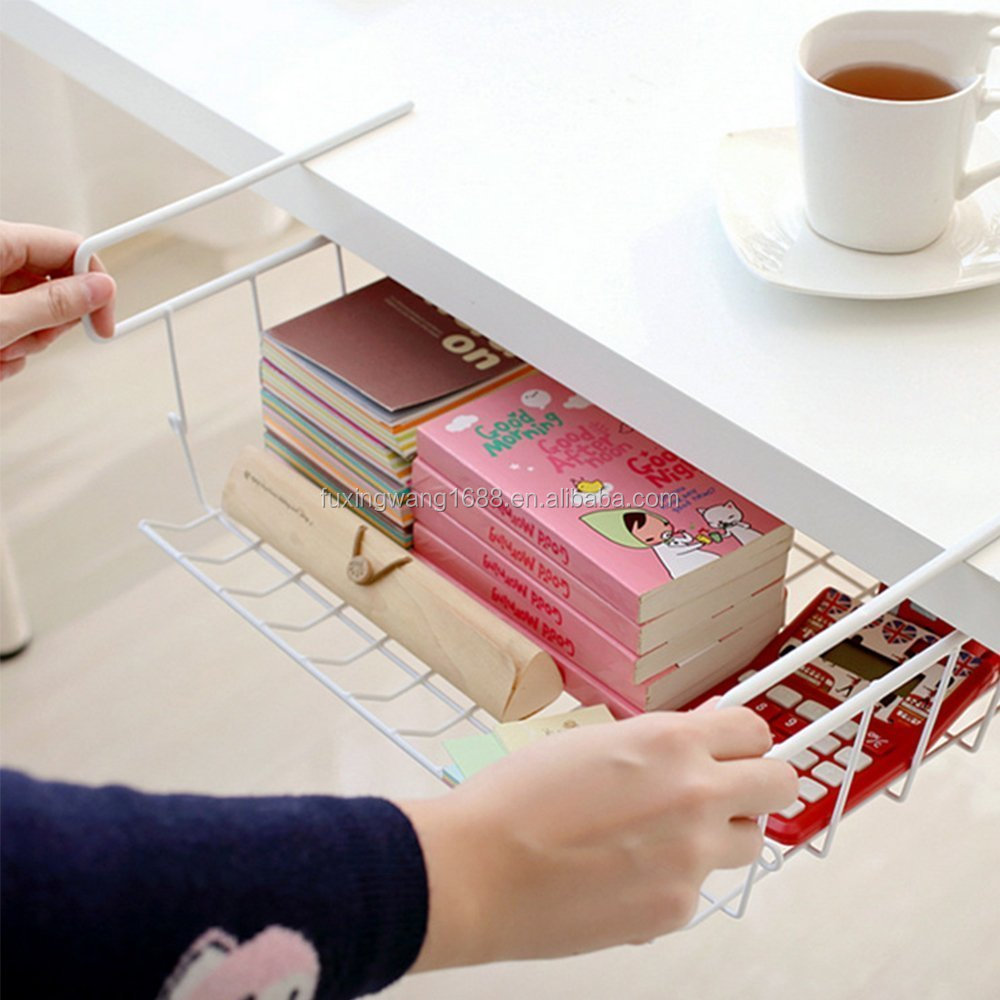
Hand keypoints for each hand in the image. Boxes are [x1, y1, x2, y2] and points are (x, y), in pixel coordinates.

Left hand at [1, 221, 115, 378]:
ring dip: (23, 343)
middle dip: (48, 324)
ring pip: (33, 312)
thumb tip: (100, 289)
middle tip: (26, 342)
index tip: (103, 321)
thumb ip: (52, 304)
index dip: (94, 285)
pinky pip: (11, 326)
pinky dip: (4, 350)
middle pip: (53, 284)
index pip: (69, 248)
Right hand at [399, 707, 796, 969]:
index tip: (732, 748)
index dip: (741, 739)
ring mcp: (693, 858)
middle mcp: (696, 795)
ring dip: (720, 834)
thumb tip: (688, 750)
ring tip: (664, 836)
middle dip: (757, 784)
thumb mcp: (591, 741)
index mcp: (671, 742)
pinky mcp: (676, 910)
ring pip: (749, 842)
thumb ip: (653, 745)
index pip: (754, 730)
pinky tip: (623, 873)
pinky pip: (698, 888)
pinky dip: (673, 880)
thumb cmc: (516, 799)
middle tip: (726, 790)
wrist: (478, 869)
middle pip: (779, 784)